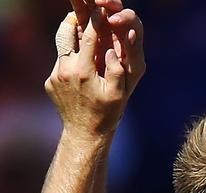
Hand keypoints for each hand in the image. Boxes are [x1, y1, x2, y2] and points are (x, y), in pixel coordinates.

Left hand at [45, 9, 144, 137]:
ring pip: (62, 48)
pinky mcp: (50, 82)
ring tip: (82, 31)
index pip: (90, 38)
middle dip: (75, 20)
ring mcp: (55, 76)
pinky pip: (60, 64)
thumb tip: (111, 50)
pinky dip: (71, 59)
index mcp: (84, 71)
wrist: (85, 134)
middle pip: (66, 34)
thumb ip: (117, 69)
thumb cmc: (107, 114)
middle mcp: (65, 71)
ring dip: (72, 38)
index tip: (102, 11)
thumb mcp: (120, 94)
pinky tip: (81, 65)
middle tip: (83, 11)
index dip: (97, 21)